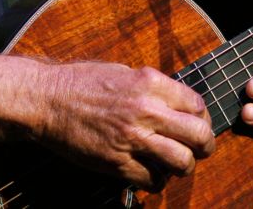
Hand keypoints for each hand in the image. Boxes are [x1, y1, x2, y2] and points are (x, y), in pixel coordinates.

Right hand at [36, 61, 215, 189]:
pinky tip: (153, 173)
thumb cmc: (82, 81)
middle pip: (199, 134)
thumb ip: (153, 87)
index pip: (198, 104)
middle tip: (201, 149)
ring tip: (179, 165)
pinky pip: (153, 179)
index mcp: (151, 82)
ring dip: (185, 166)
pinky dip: (158, 180)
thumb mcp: (124, 71)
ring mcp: (132, 138)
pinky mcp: (117, 162)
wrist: (48, 99)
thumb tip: (176, 103)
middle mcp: (146, 110)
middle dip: (205, 145)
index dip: (202, 116)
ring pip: (182, 161)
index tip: (196, 123)